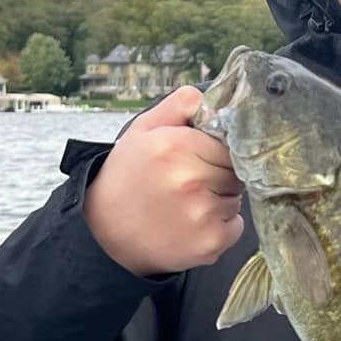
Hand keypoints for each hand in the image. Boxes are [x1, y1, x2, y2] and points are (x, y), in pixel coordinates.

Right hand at [84, 85, 244, 276]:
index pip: (228, 141)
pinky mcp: (210, 242)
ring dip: (221, 200)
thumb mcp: (143, 131)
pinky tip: (192, 225)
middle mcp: (190, 179)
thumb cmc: (127, 178)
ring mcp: (201, 213)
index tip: (200, 159)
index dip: (216, 150)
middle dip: (220, 174)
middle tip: (191, 183)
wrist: (104, 234)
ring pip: (237, 198)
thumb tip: (211, 98)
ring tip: (187, 204)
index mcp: (175, 146)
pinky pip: (236, 226)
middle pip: (236, 169)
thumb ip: (179, 106)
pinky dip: (221, 227)